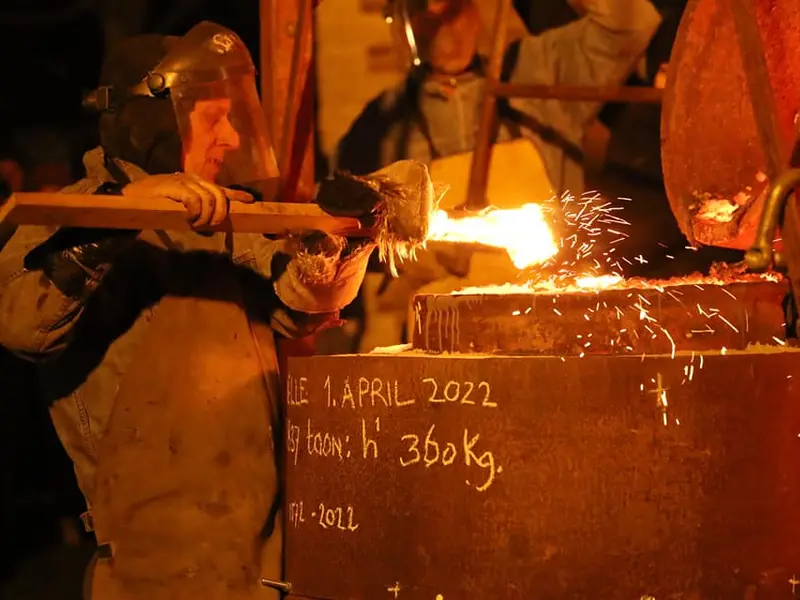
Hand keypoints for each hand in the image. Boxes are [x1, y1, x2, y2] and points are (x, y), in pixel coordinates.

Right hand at [122, 173, 253, 227]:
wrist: (132, 197)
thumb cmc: (156, 203)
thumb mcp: (182, 206)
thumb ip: (197, 209)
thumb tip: (212, 221)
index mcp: (197, 183)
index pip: (221, 189)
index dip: (236, 195)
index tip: (250, 201)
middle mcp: (194, 179)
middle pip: (219, 195)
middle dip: (219, 213)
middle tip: (210, 225)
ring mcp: (184, 182)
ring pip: (209, 199)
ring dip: (205, 216)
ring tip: (195, 224)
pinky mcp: (174, 186)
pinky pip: (195, 201)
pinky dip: (194, 212)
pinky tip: (187, 218)